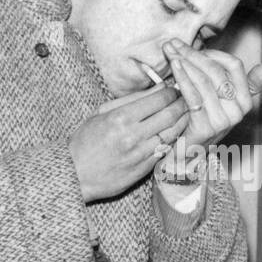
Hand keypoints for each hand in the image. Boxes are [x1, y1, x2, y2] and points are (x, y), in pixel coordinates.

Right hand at [68, 85, 188, 202]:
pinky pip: (167, 150)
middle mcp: (133, 135)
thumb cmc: (86, 140)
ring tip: (185, 113)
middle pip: (170, 115)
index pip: (158, 100)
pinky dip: (175, 139)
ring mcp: (141, 154)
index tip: (175, 89)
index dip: (172, 92)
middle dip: (182, 104)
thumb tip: (158, 88)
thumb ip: (131, 99)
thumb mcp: (102, 112)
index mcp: (121, 118)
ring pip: (173, 133)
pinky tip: (176, 132)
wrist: (75, 174)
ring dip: (183, 121)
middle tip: (186, 99)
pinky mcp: (145, 169)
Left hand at [159, 40, 261, 172]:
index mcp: (245, 101)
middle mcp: (238, 111)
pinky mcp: (206, 128)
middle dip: (192, 54)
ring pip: (204, 81)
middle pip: (216, 72)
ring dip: (184, 63)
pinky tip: (174, 66)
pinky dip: (182, 78)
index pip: (234, 66)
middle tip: (173, 44)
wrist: (186, 156)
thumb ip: (237, 84)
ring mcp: (223, 121)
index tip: (192, 47)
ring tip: (170, 51)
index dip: (213, 53)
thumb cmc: (200, 122)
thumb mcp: (221, 102)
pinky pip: (193, 96)